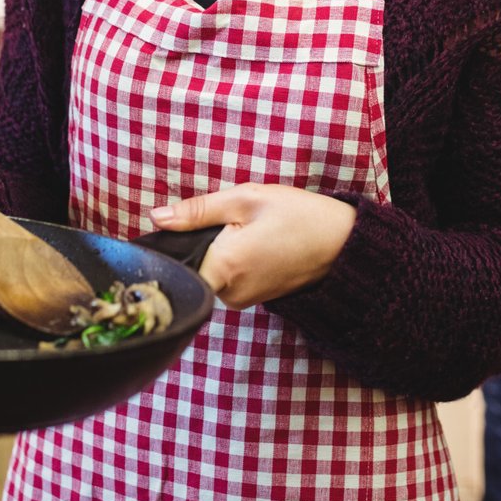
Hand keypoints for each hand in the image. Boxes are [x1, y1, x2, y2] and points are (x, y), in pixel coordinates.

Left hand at [150, 184, 355, 308]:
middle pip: (192, 266)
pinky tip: (255, 243)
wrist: (343, 244)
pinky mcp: (252, 300)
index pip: (175, 267)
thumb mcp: (247, 199)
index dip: (170, 246)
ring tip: (247, 229)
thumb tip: (157, 217)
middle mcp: (229, 293)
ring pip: (209, 272)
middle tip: (229, 220)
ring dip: (217, 250)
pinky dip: (232, 259)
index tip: (181, 228)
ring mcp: (242, 301)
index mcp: (223, 267)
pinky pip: (226, 278)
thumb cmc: (299, 217)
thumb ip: (197, 210)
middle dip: (200, 241)